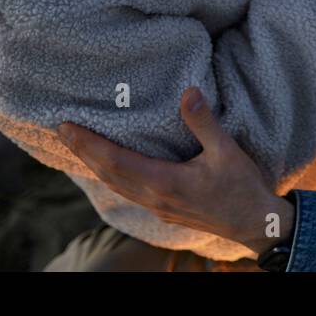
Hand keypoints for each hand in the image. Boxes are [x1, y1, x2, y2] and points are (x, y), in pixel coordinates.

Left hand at [57, 88, 292, 255]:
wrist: (254, 223)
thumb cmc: (242, 187)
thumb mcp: (226, 150)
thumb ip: (203, 121)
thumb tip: (188, 91)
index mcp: (164, 181)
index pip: (114, 161)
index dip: (88, 144)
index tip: (67, 127)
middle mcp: (154, 197)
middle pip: (107, 173)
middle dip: (82, 152)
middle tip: (62, 130)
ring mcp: (157, 206)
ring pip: (115, 185)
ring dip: (94, 165)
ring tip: (78, 146)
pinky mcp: (164, 209)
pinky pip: (127, 191)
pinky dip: (111, 177)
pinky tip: (109, 169)